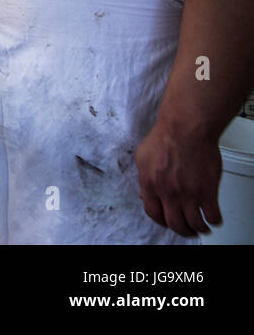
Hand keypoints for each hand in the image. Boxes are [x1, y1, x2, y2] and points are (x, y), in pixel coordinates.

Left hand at [135, 120, 222, 237]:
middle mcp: (168, 192)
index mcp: (150, 184)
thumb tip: (144, 192)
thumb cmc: (166, 137)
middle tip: (186, 229)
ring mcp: (188, 193)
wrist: (186, 128)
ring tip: (201, 227)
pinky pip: (212, 216)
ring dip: (197, 229)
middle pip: (174, 223)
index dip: (160, 220)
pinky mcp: (207, 191)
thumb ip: (144, 177)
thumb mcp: (142, 157)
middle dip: (180, 230)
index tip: (167, 221)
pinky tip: (213, 218)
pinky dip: (214, 221)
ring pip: (193, 224)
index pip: (153, 213)